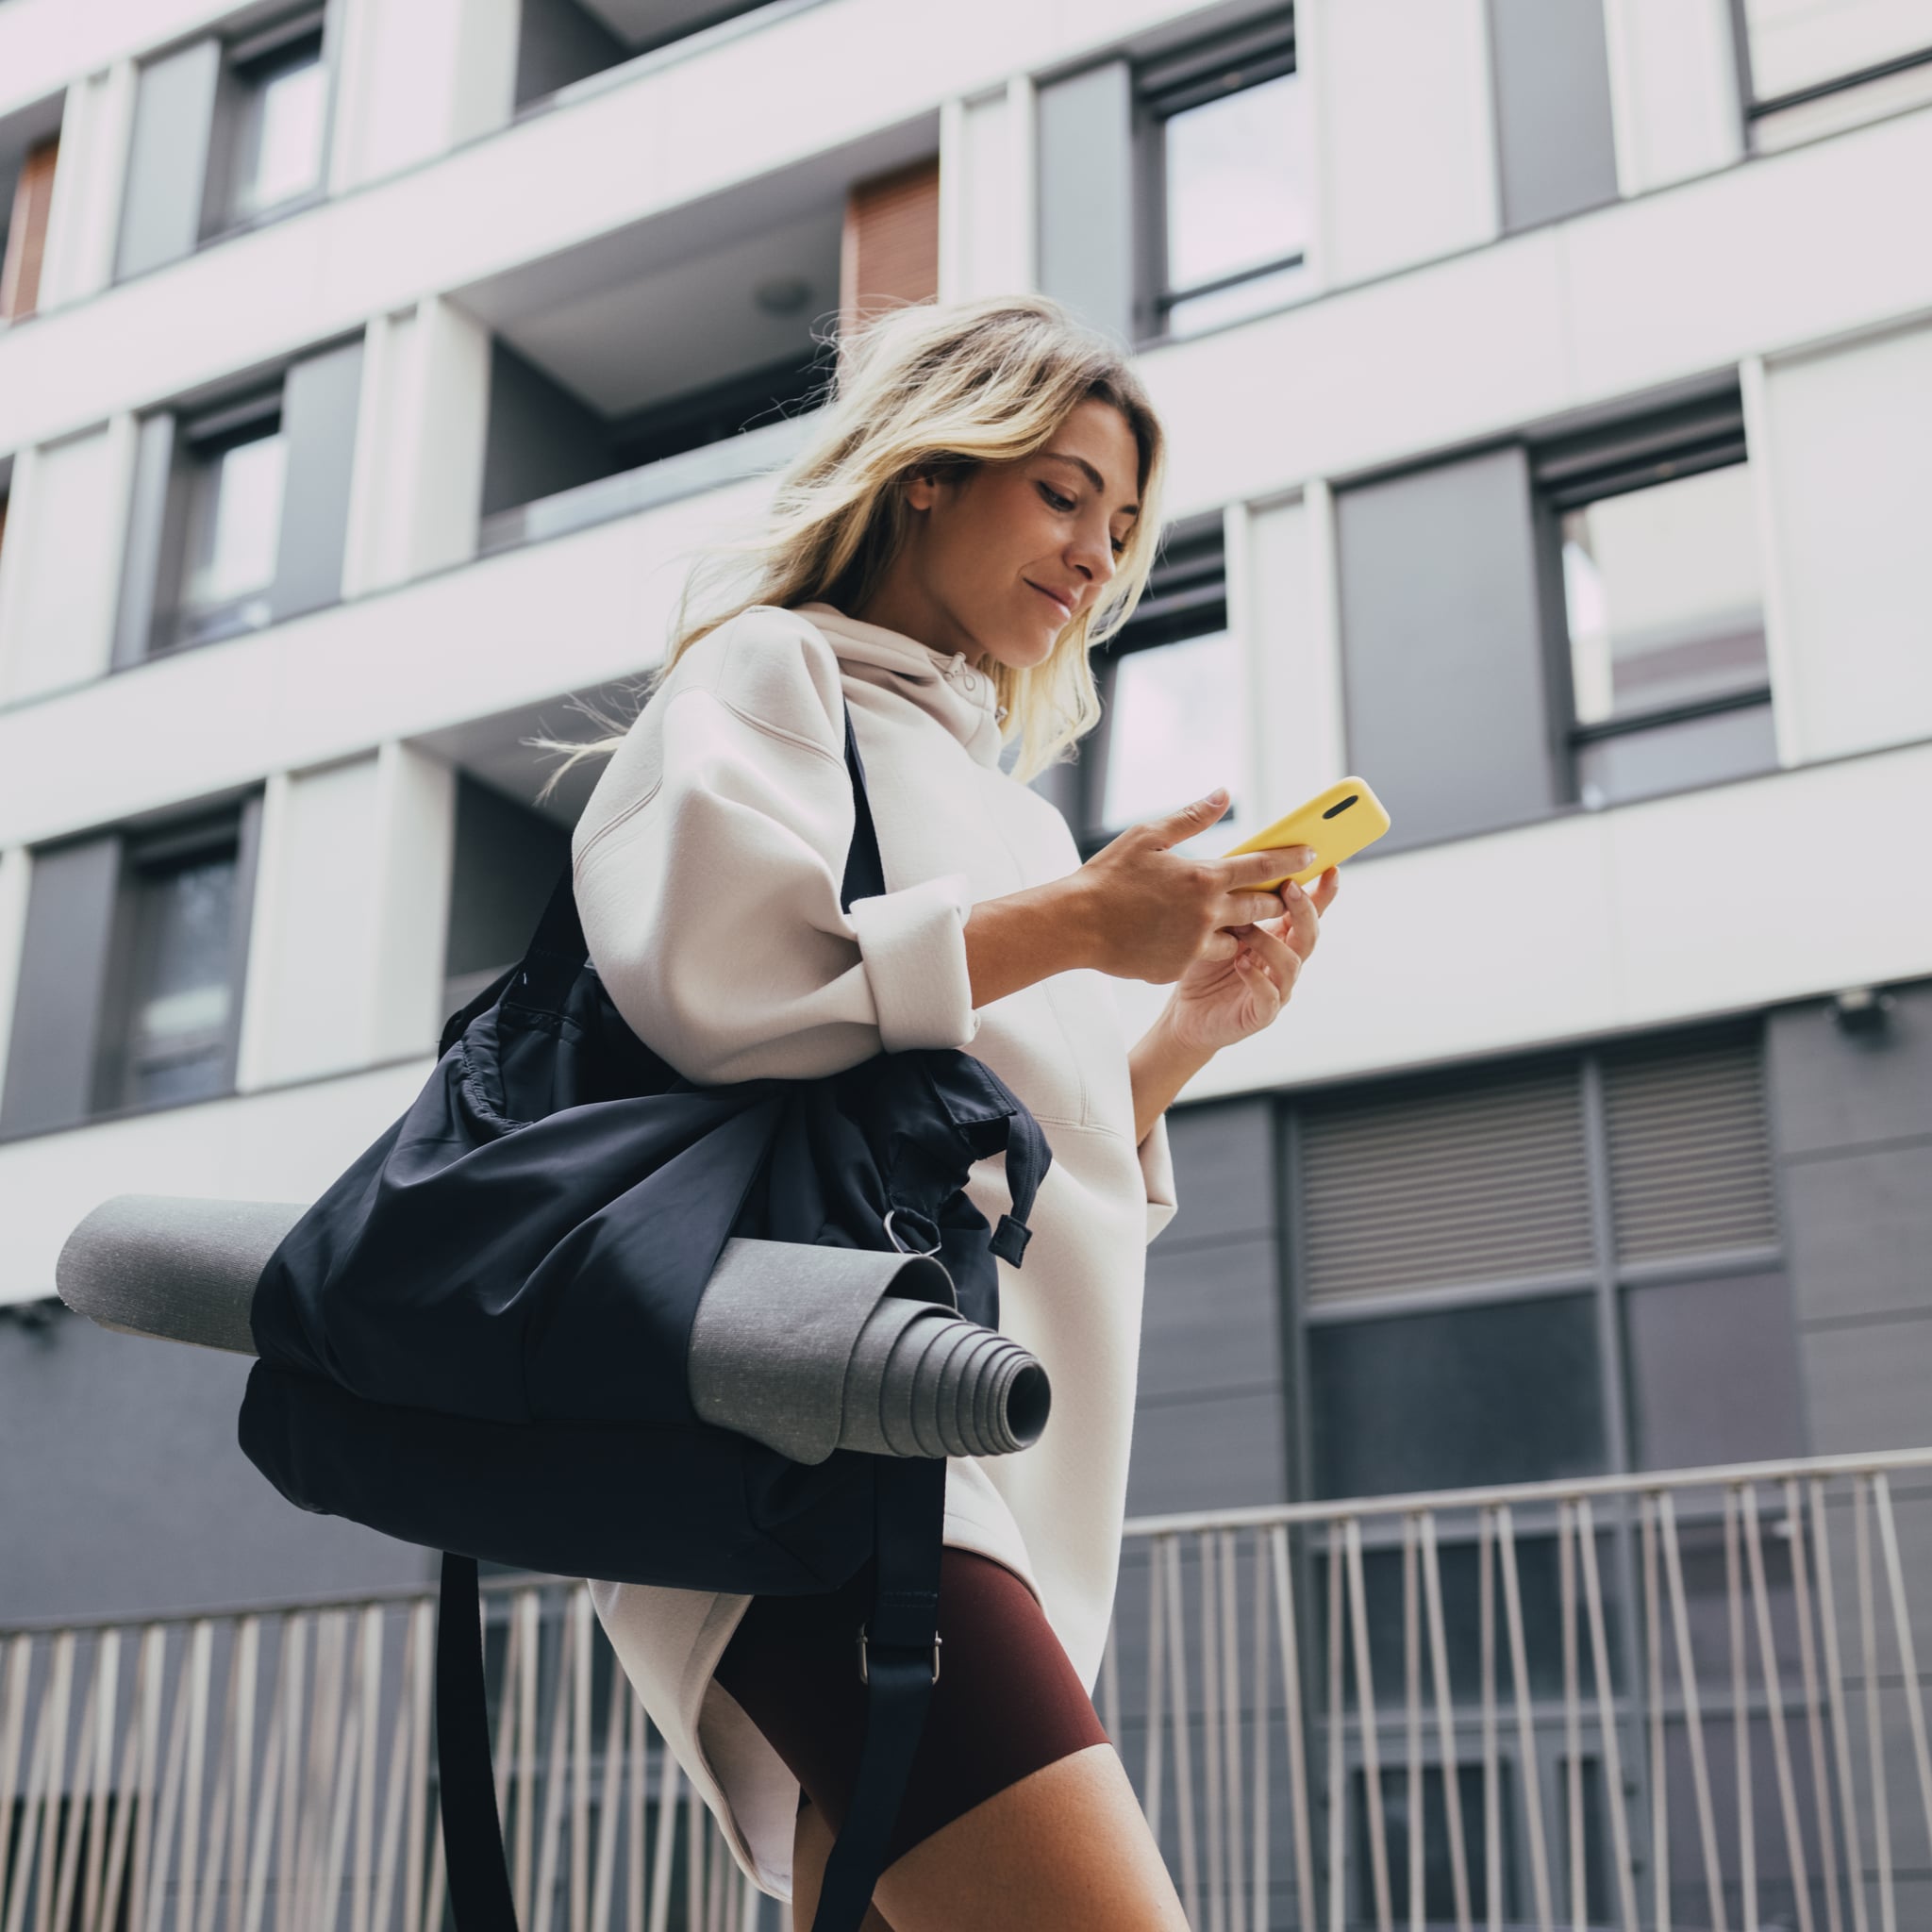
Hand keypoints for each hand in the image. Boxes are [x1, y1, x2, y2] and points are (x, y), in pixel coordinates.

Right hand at [1068, 789, 1315, 983]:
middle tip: (1282, 891)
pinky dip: (1203, 946)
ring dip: (1242, 928)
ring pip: (1238, 939)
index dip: (1292, 859)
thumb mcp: (1147, 836)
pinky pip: (1203, 957)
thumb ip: (1192, 818)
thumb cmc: (1108, 876)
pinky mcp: (1177, 968)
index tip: (1312, 855)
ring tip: (1236, 917)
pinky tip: (1188, 936)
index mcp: (1204, 878)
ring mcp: (1194, 946)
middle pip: (1261, 908)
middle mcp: (1207, 914)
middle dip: (1276, 899)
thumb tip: (1223, 794)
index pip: (1263, 867)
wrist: (1075, 925)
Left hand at [1160, 865, 1339, 1056]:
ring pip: (1291, 963)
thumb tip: (1239, 864)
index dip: (1322, 893)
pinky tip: (1240, 964)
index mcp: (1278, 938)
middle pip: (1308, 935)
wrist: (1187, 1015)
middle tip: (1291, 888)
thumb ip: (1235, 904)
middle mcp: (1284, 962)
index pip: (1307, 913)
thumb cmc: (1204, 966)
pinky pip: (1270, 996)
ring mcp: (1278, 989)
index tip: (1330, 869)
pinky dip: (1257, 978)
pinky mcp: (1262, 1013)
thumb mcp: (1217, 928)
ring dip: (1269, 942)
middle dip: (1304, 910)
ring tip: (1242, 929)